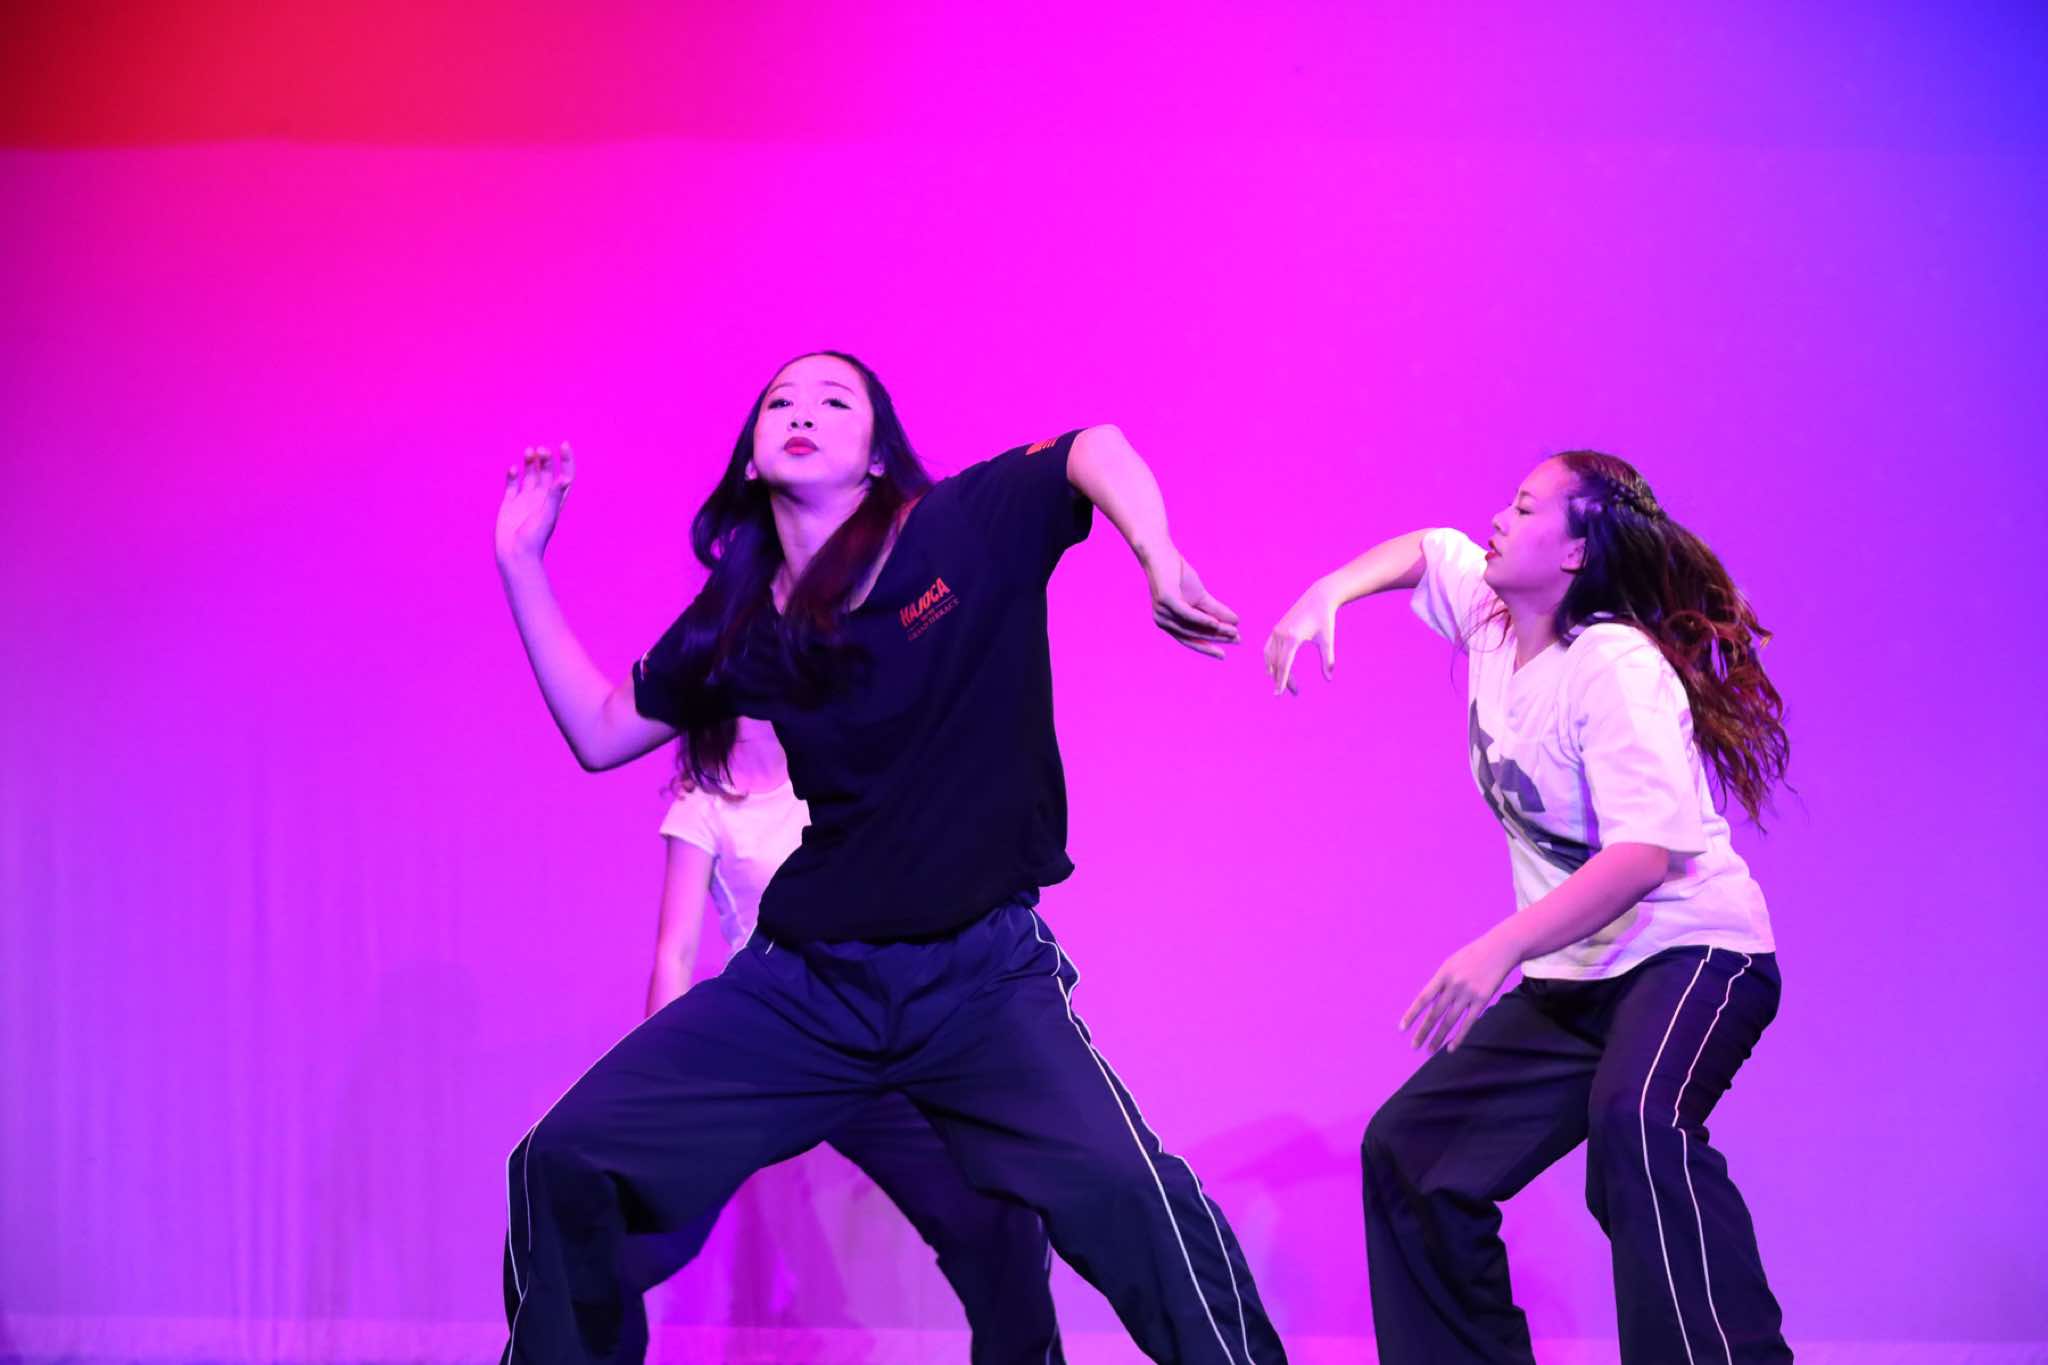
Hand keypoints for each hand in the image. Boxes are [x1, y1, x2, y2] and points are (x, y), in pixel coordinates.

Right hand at [496, 443, 575, 566]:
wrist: (515, 555)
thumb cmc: (534, 538)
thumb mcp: (547, 516)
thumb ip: (554, 497)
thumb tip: (564, 479)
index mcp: (555, 500)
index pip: (565, 475)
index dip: (566, 460)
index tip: (564, 444)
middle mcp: (541, 498)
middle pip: (546, 472)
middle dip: (545, 459)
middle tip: (541, 449)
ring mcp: (525, 500)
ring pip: (529, 475)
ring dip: (530, 462)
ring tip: (528, 451)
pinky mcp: (510, 503)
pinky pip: (512, 484)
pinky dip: (512, 475)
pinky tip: (512, 468)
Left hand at [1147, 551, 1240, 657]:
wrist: (1161, 554)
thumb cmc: (1178, 574)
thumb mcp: (1200, 596)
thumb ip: (1215, 610)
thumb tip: (1235, 622)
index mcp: (1169, 623)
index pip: (1190, 639)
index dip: (1207, 648)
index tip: (1223, 655)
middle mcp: (1163, 621)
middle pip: (1193, 635)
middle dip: (1216, 639)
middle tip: (1237, 640)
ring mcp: (1163, 612)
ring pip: (1192, 626)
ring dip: (1214, 630)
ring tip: (1232, 632)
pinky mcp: (1166, 600)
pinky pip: (1186, 614)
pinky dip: (1201, 620)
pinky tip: (1215, 623)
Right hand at [1264, 580, 1338, 694]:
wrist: (1319, 597)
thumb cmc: (1325, 619)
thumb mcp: (1327, 640)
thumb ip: (1327, 660)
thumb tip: (1329, 678)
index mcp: (1292, 638)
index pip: (1284, 665)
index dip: (1281, 681)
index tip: (1278, 694)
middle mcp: (1281, 634)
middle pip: (1277, 663)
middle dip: (1282, 679)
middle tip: (1294, 692)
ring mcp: (1276, 631)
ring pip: (1269, 657)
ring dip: (1274, 671)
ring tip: (1281, 682)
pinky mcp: (1276, 628)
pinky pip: (1268, 648)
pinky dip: (1270, 660)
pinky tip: (1275, 667)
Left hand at [1399, 928, 1519, 1052]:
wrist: (1499, 949)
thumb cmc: (1472, 956)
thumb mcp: (1451, 963)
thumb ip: (1440, 983)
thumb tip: (1428, 1003)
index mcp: (1443, 974)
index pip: (1423, 998)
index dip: (1412, 1014)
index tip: (1402, 1028)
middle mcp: (1454, 985)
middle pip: (1435, 1014)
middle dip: (1423, 1032)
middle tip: (1414, 1047)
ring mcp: (1469, 994)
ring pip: (1450, 1021)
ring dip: (1438, 1038)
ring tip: (1429, 1050)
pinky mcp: (1483, 1000)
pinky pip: (1468, 1023)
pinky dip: (1459, 1037)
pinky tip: (1450, 1048)